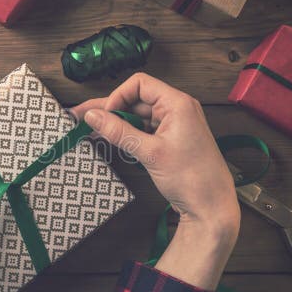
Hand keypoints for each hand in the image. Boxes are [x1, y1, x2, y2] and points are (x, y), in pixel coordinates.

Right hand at [71, 73, 238, 289]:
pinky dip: (126, 134)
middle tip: (81, 117)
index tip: (103, 115)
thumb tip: (92, 117)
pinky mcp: (170, 140)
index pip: (139, 84)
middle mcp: (176, 109)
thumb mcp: (150, 152)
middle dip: (109, 109)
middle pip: (136, 99)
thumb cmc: (191, 178)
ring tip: (88, 129)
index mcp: (177, 104)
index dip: (117, 96)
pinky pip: (143, 130)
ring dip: (115, 122)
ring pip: (137, 116)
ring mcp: (173, 125)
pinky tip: (108, 138)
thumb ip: (119, 131)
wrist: (211, 207)